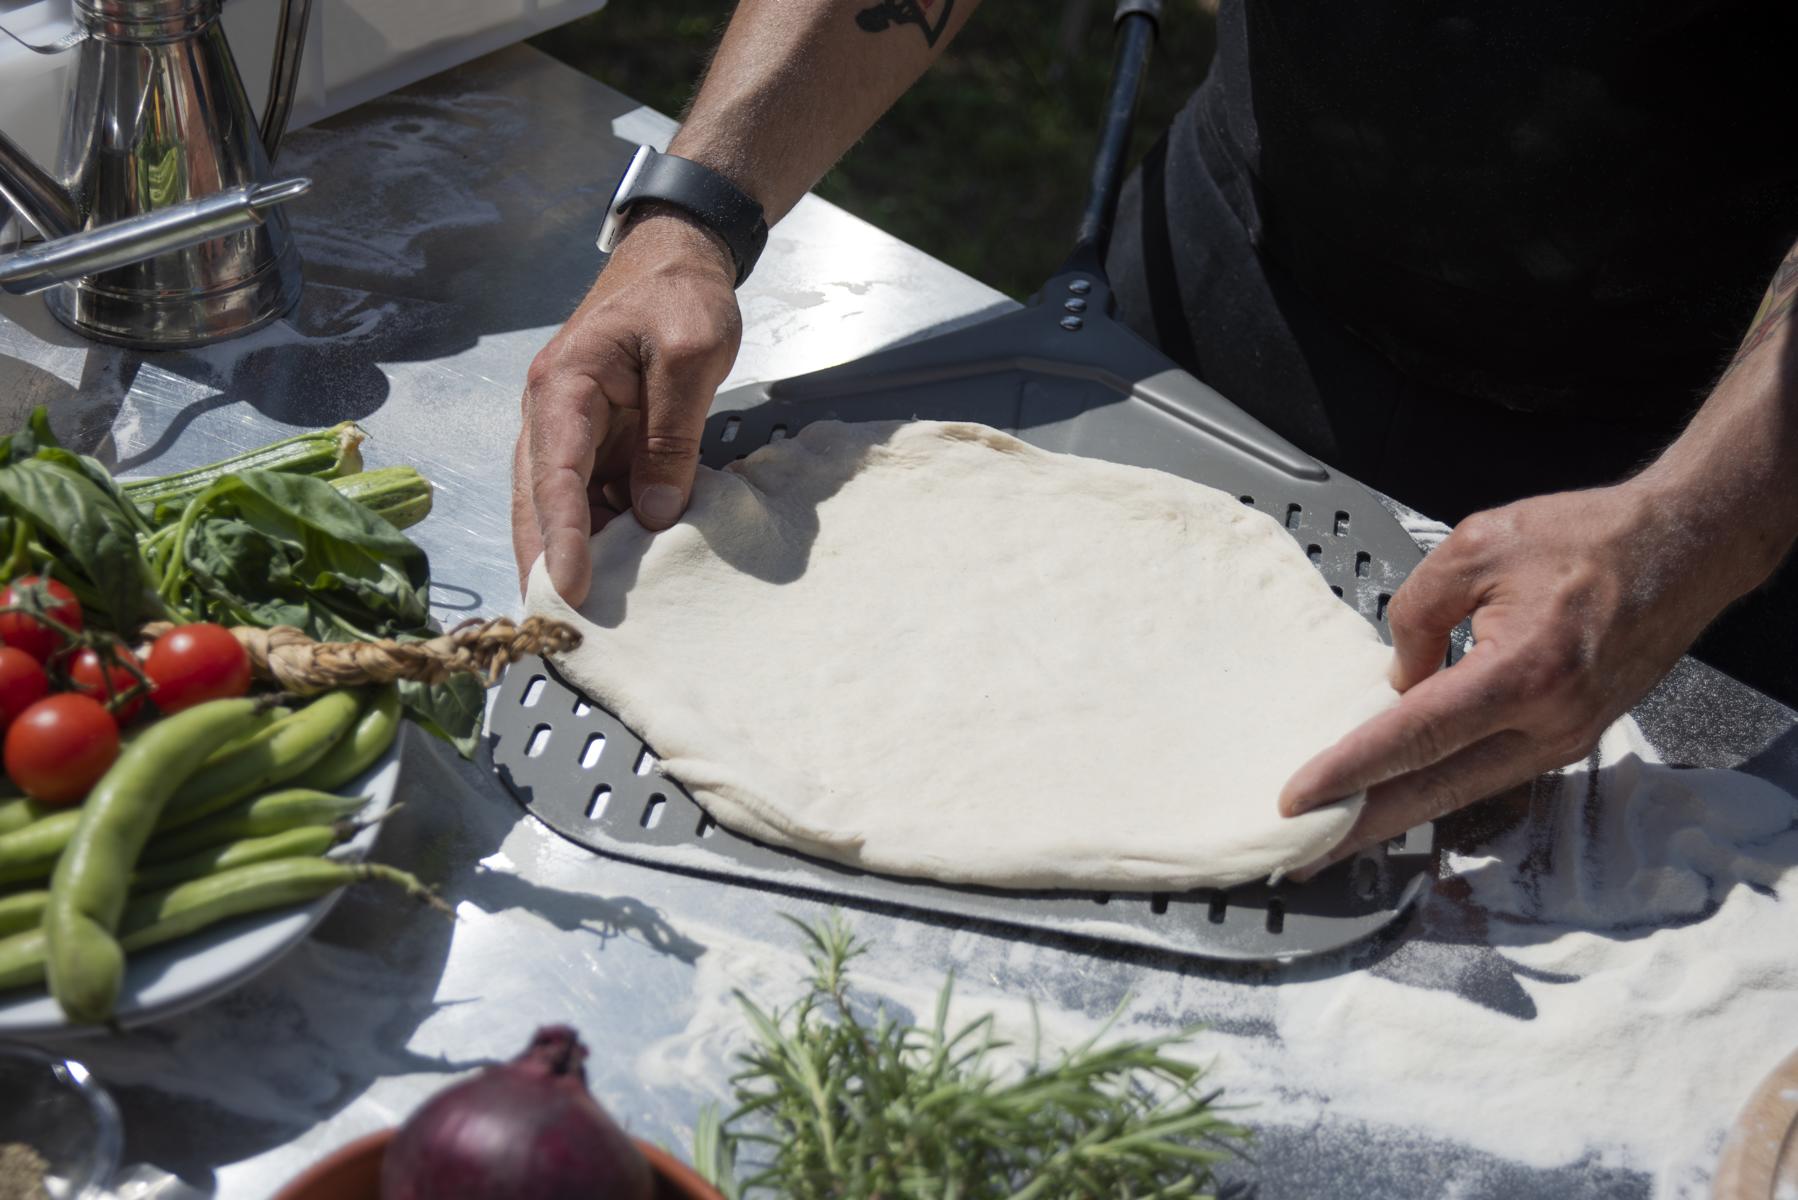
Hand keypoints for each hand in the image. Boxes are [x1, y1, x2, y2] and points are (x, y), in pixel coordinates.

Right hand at [512, 209, 742, 603]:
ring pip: (559, 507)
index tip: (571, 589)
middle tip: (555, 629)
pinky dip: (599, 537)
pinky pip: (591, 498)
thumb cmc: (681, 295)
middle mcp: (554, 414)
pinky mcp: (597, 442)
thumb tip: (656, 514)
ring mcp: (572, 431)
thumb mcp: (690, 355)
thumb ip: (673, 436)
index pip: (555, 475)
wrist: (678, 260)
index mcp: (565, 386)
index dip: (561, 537)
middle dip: (543, 564)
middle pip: (537, 502)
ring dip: (570, 557)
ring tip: (586, 618)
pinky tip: (619, 576)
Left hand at [1278, 480, 1751, 871]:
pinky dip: (1440, 787)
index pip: (1416, 736)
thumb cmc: (1592, 538)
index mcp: (1524, 672)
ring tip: (1339, 834)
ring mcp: (1566, 739)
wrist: (1686, 549)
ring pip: (1464, 791)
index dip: (1351, 771)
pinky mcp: (1571, 738)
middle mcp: (1550, 721)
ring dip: (1399, 815)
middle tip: (1304, 855)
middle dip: (1365, 826)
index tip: (1299, 799)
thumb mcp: (1478, 546)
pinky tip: (1400, 793)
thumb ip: (1417, 614)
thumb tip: (1396, 679)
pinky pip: (1491, 771)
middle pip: (1437, 789)